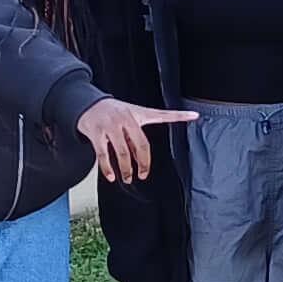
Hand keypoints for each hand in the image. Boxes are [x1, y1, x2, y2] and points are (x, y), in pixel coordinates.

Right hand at [79, 98, 193, 183]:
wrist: (87, 104)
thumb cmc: (113, 112)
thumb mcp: (130, 117)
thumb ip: (137, 136)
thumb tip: (143, 160)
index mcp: (138, 114)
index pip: (162, 115)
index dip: (179, 116)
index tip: (195, 115)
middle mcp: (126, 118)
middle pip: (141, 144)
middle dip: (143, 163)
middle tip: (143, 175)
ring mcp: (110, 126)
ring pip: (122, 152)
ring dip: (126, 169)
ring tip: (127, 178)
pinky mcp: (96, 133)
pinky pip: (103, 155)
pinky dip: (107, 168)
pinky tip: (111, 176)